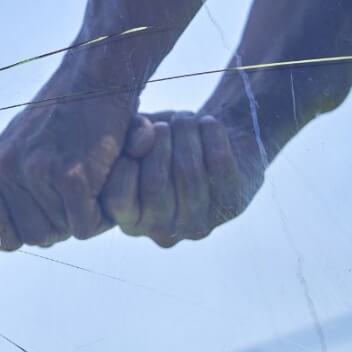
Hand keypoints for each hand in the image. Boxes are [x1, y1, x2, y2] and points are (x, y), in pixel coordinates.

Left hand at [0, 95, 150, 249]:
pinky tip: (104, 183)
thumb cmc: (68, 111)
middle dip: (59, 223)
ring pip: (63, 232)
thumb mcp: (24, 143)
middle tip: (77, 193)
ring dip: (84, 215)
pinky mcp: (72, 177)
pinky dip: (101, 214)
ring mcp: (39, 174)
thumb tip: (8, 234)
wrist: (98, 76)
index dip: (13, 234)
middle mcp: (9, 170)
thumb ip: (14, 182)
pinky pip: (86, 226)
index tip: (34, 224)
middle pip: (33, 237)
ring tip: (93, 179)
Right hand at [100, 110, 263, 246]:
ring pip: (188, 173)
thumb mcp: (133, 139)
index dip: (125, 163)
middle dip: (159, 143)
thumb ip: (125, 138)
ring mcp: (198, 224)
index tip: (135, 140)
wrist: (213, 145)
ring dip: (185, 135)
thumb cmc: (161, 144)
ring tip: (184, 118)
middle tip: (163, 124)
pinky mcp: (231, 205)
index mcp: (129, 221)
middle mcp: (161, 232)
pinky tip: (207, 123)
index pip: (119, 200)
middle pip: (155, 184)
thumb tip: (144, 139)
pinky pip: (219, 165)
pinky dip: (212, 136)